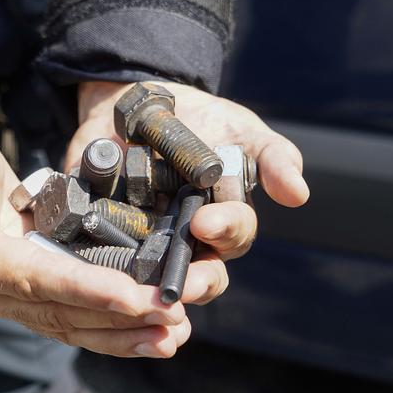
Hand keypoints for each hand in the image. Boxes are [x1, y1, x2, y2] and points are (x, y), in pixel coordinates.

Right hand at [0, 97, 198, 357]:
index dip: (84, 288)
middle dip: (116, 318)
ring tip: (170, 333)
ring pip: (66, 320)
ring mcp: (0, 292)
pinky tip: (144, 325)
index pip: (31, 279)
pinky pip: (66, 309)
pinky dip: (105, 318)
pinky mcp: (20, 284)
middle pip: (57, 311)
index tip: (136, 298)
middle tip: (172, 320)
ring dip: (119, 330)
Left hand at [66, 81, 309, 300]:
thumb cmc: (203, 121)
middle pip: (197, 273)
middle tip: (182, 285)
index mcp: (221, 220)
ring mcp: (144, 240)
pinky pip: (101, 256)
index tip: (205, 223)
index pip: (232, 238)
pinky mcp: (103, 232)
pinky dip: (97, 264)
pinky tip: (92, 269)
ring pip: (151, 276)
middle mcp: (185, 239)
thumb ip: (273, 158)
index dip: (223, 234)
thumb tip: (299, 195)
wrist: (139, 103)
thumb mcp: (242, 130)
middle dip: (194, 281)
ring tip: (139, 290)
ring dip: (148, 286)